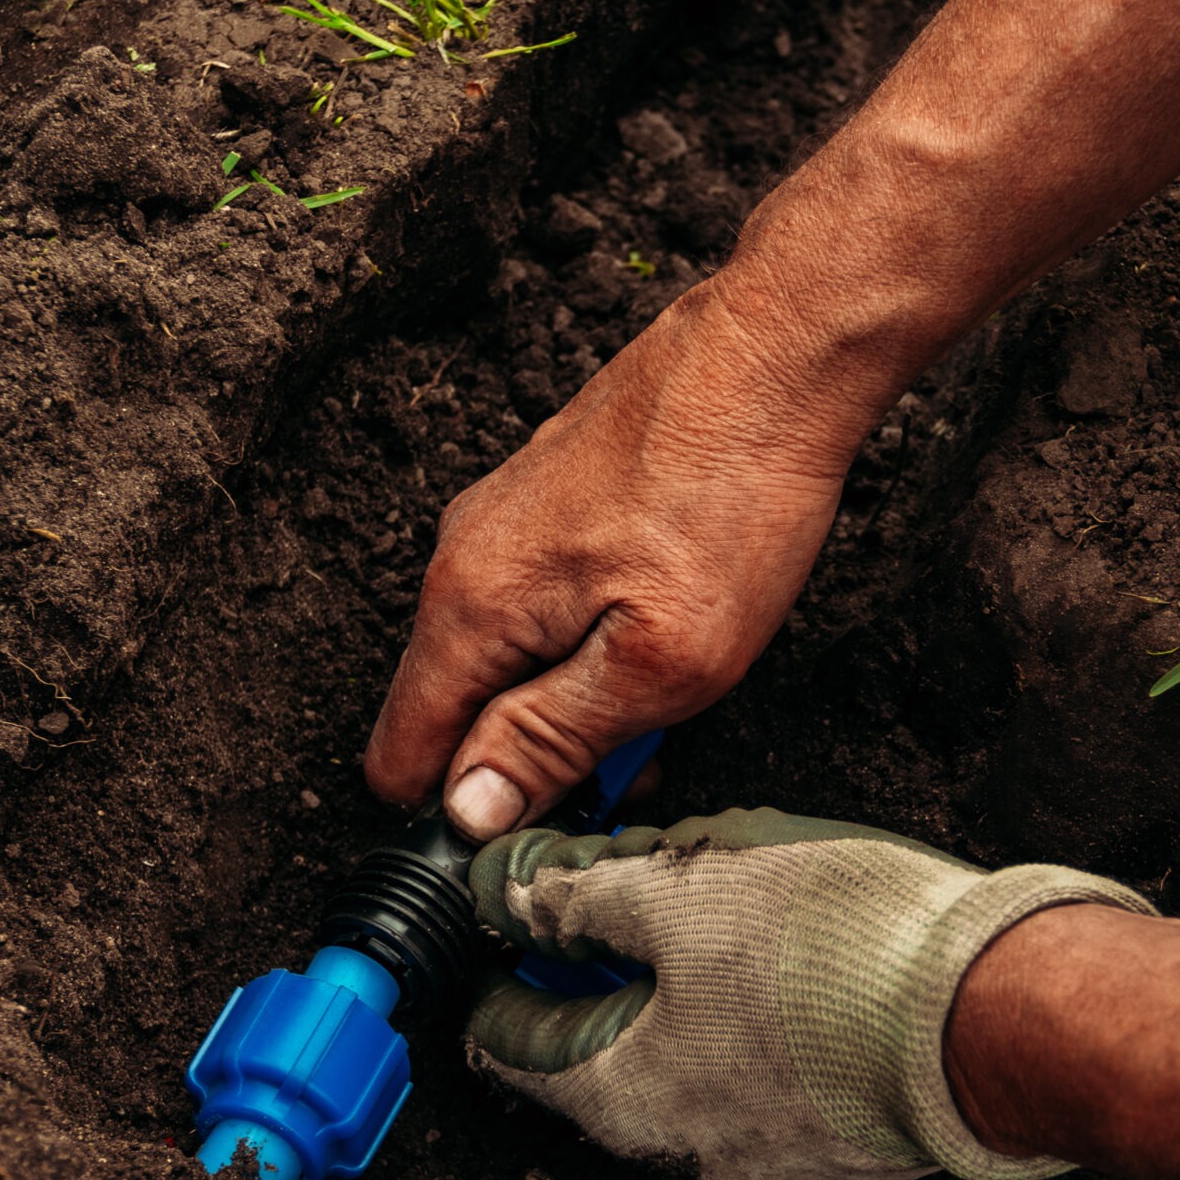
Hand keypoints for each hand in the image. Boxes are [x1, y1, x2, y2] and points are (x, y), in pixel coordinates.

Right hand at [363, 277, 856, 839]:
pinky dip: (595, 636)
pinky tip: (671, 622)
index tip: (546, 826)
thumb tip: (469, 812)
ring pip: (510, 656)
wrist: (777, 352)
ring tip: (673, 689)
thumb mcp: (657, 663)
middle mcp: (463, 559)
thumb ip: (551, 740)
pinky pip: (544, 602)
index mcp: (469, 609)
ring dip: (577, 695)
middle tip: (643, 762)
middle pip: (459, 711)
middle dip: (538, 755)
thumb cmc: (729, 500)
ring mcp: (504, 520)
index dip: (464, 813)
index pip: (402, 756)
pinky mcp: (552, 496)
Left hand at [461, 808, 1157, 1179]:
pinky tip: (788, 953)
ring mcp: (760, 1162)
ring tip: (721, 901)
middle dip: (597, 963)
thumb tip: (502, 887)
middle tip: (622, 880)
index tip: (507, 906)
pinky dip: (746, 1018)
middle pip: (594, 1049)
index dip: (496, 962)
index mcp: (616, 1098)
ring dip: (677, 987)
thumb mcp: (681, 889)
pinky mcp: (831, 1147)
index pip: (504, 1040)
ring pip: (680, 1059)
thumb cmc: (835, 954)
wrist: (998, 1020)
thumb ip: (576, 892)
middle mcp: (675, 1154)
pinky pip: (755, 1076)